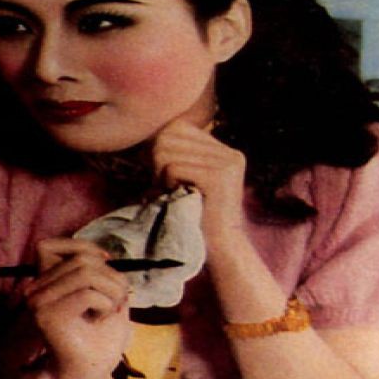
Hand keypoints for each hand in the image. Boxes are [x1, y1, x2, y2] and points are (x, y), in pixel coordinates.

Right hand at [24, 238, 131, 378]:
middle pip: (81, 259)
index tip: (109, 266)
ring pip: (86, 273)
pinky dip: (105, 304)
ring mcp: (38, 302)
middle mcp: (36, 289)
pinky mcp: (46, 315)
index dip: (88, 249)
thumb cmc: (97, 341)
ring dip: (111, 291)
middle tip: (118, 302)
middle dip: (112, 277)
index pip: (55, 245)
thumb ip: (99, 275)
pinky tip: (101, 320)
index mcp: (46, 282)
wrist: (84, 378)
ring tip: (111, 311)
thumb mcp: (105, 299)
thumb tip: (103, 255)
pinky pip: (88, 294)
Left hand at [152, 118, 246, 240]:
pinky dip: (165, 184)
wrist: (218, 252)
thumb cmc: (194, 218)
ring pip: (167, 150)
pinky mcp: (219, 177)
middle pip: (169, 134)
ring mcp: (227, 164)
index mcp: (225, 151)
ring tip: (169, 193)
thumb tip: (147, 137)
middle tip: (162, 186)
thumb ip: (174, 157)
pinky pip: (172, 168)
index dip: (160, 147)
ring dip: (159, 174)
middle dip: (156, 160)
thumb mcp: (186, 182)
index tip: (161, 174)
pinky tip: (175, 197)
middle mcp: (230, 154)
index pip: (177, 127)